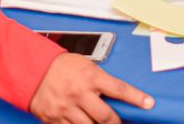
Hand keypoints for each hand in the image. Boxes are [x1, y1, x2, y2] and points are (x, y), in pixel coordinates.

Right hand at [29, 53, 152, 123]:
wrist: (34, 70)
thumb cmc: (63, 66)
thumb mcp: (87, 65)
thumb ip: (101, 80)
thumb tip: (117, 95)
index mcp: (90, 77)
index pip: (119, 89)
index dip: (137, 98)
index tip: (149, 104)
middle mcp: (79, 93)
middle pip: (106, 117)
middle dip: (117, 123)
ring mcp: (67, 108)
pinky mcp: (55, 119)